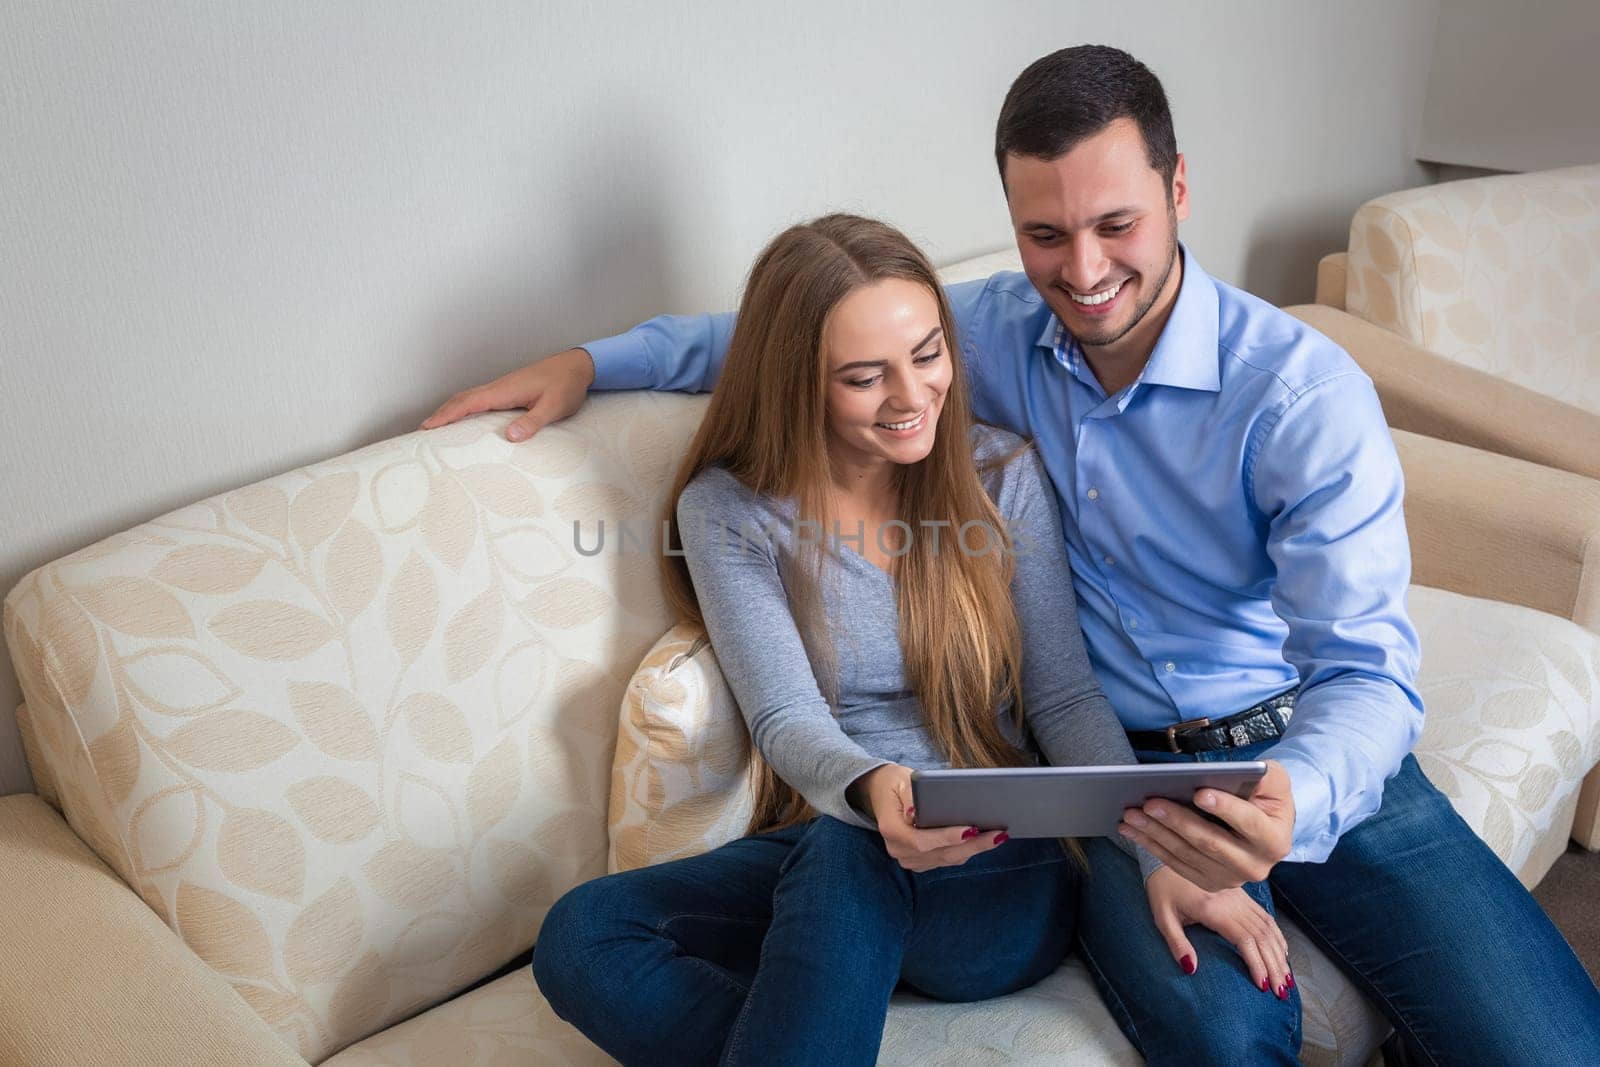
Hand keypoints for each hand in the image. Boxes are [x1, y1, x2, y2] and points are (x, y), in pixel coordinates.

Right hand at [420, 347, 595, 440]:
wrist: (578, 366)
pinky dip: (465, 409)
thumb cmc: (567, 385)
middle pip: (462, 399)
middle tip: (422, 432)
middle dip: (441, 414)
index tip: (427, 427)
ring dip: (451, 411)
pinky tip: (464, 420)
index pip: (468, 403)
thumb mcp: (554, 406)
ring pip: (469, 399)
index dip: (446, 415)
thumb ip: (533, 421)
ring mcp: (503, 388)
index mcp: (505, 390)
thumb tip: (509, 437)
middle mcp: (500, 387)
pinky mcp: (509, 391)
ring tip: (436, 428)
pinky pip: (480, 400)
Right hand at [854, 764, 1007, 871]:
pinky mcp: (921, 861)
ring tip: (998, 836)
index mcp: (890, 830)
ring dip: (974, 849)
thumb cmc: (894, 783)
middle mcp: (899, 850)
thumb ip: (911, 796)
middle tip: (998, 834)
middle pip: (940, 854)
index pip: (921, 841)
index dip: (946, 838)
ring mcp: (909, 859)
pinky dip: (967, 850)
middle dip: (972, 845)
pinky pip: (947, 859)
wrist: (880, 793)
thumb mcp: (901, 780)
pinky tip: (985, 840)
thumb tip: (917, 811)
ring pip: (947, 859)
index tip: (971, 830)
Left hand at [1119, 759, 1294, 889]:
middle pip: (1210, 842)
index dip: (1224, 808)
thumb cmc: (1264, 796)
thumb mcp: (1274, 780)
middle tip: (1149, 802)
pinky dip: (1151, 845)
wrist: (1262, 825)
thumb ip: (1266, 775)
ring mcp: (1230, 878)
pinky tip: (1131, 829)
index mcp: (1274, 841)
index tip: (1198, 793)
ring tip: (1130, 814)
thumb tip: (1241, 773)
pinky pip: (1175, 863)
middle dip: (1177, 820)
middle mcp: (1254, 866)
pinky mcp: (1208, 882)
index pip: (1248, 823)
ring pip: (1187, 854)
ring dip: (1155, 833)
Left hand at [1144, 867, 1293, 998]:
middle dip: (1274, 966)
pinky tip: (1282, 952)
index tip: (1264, 987)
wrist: (1170, 854)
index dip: (1258, 965)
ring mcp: (1240, 897)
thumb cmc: (1162, 889)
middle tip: (1282, 993)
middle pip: (1262, 937)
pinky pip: (1265, 916)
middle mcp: (1232, 902)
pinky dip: (1277, 936)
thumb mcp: (1162, 916)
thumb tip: (1191, 969)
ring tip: (1287, 979)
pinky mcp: (1242, 894)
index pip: (1245, 940)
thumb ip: (1176, 943)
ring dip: (1279, 954)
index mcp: (1213, 909)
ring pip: (1268, 928)